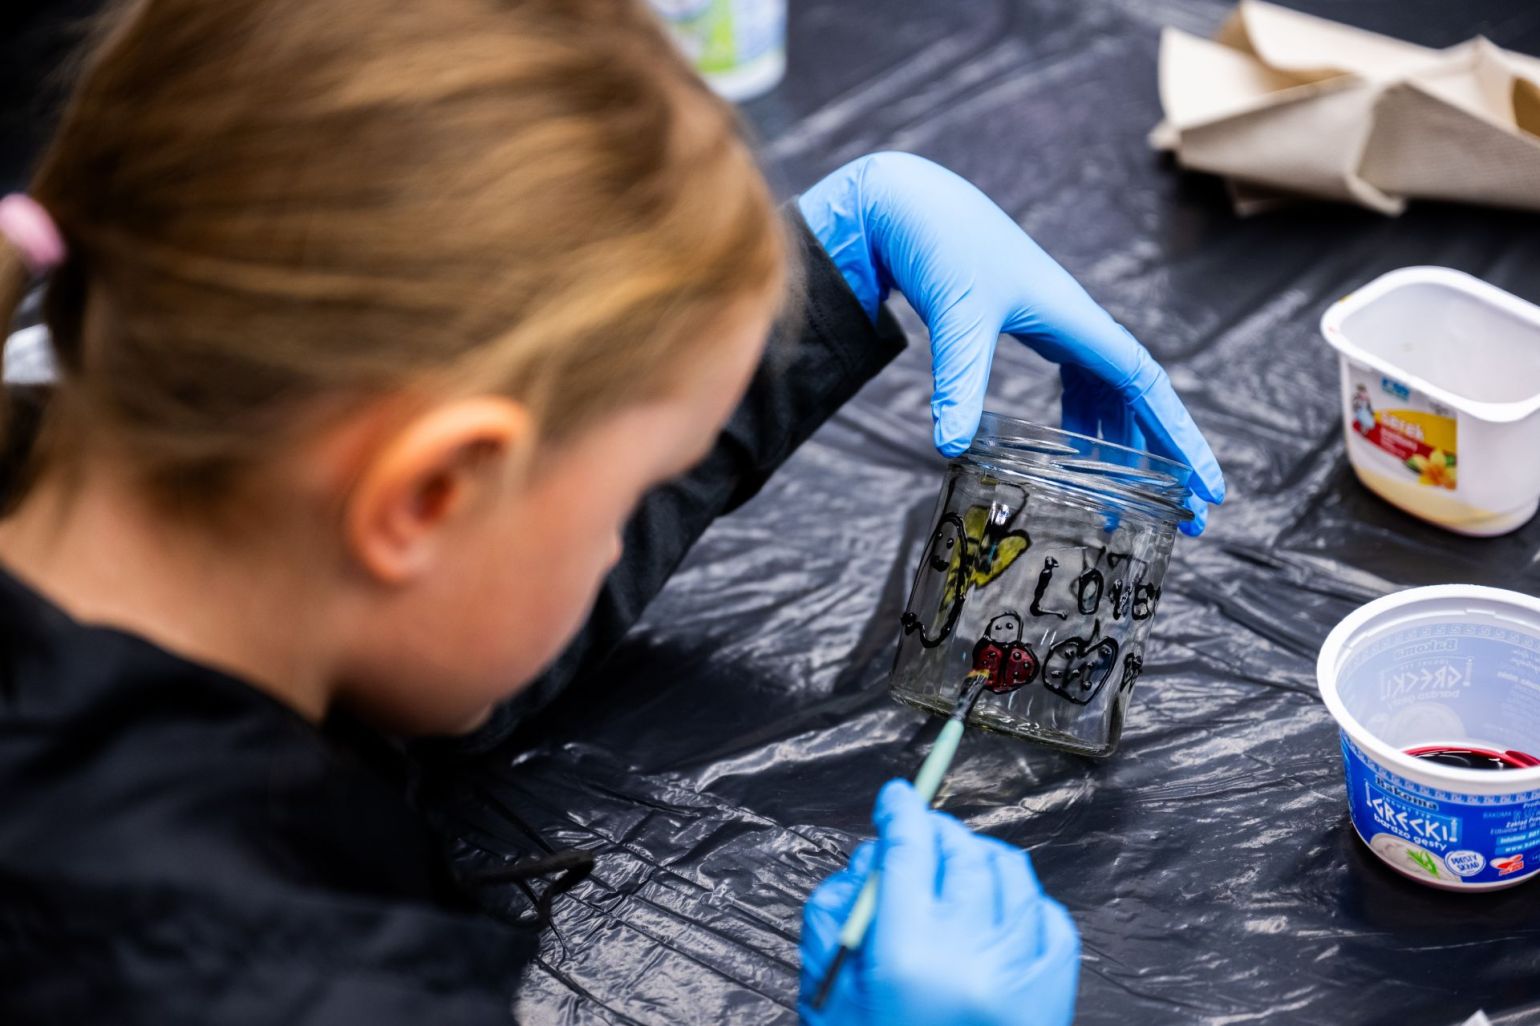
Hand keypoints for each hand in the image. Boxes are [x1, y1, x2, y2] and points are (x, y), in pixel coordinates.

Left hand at [798, 152, 1224, 534]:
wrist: (910, 202)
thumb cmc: (941, 244)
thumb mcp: (956, 317)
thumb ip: (958, 381)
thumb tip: (950, 447)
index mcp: (1077, 320)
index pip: (1148, 388)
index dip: (1182, 439)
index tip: (1209, 487)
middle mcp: (1076, 323)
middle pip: (1139, 398)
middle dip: (1165, 457)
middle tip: (1184, 518)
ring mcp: (1056, 324)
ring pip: (1108, 393)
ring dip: (1125, 444)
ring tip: (1127, 502)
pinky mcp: (1030, 325)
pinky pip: (1077, 381)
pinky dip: (1085, 421)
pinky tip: (1079, 453)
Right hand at [800, 781, 1079, 1025]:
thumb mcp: (832, 987)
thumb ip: (842, 910)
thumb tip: (878, 853)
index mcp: (909, 957)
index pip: (908, 847)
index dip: (900, 810)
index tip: (896, 797)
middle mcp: (973, 957)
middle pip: (960, 850)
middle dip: (935, 833)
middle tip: (916, 837)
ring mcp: (1022, 973)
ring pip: (1009, 871)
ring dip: (977, 859)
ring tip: (953, 874)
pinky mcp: (1053, 992)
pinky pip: (1048, 914)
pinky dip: (1020, 900)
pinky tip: (993, 914)